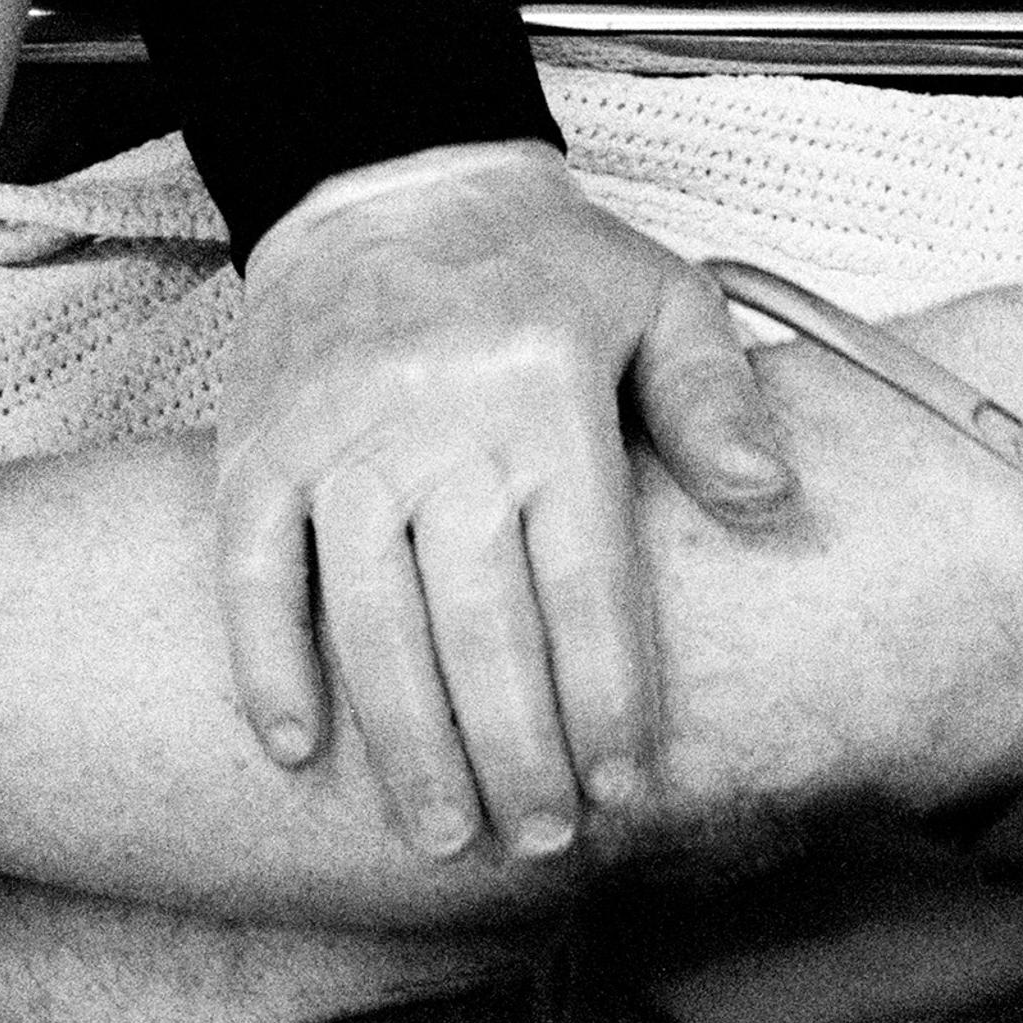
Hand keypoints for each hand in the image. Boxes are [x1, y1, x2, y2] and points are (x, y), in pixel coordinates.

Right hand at [217, 145, 794, 859]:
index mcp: (546, 400)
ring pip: (370, 616)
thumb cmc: (540, 265)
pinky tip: (297, 750)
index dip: (604, 696)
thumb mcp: (661, 299)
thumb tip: (770, 499)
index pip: (585, 580)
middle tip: (539, 841)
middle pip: (480, 622)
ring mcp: (337, 443)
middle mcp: (438, 428)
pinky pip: (252, 571)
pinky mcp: (257, 450)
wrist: (389, 181)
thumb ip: (716, 402)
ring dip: (405, 738)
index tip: (624, 788)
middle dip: (514, 748)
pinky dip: (266, 663)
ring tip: (442, 834)